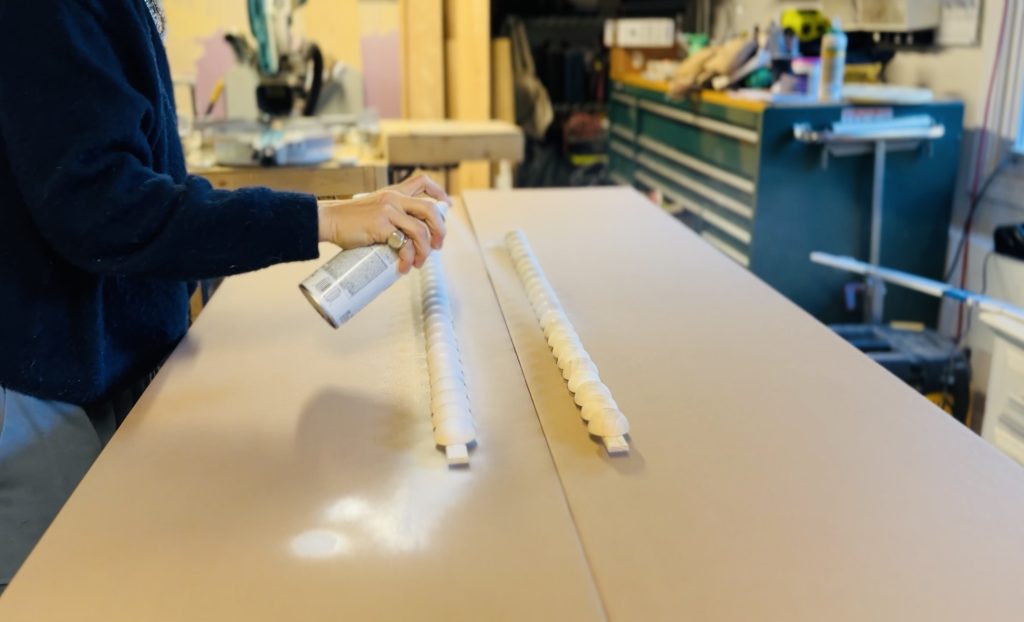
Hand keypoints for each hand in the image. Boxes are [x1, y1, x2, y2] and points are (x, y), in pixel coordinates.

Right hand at [317, 175, 450, 273]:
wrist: (329, 220)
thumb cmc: (350, 221)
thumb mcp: (375, 209)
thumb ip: (392, 215)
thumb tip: (410, 238)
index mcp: (394, 192)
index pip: (423, 182)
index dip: (440, 193)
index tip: (447, 206)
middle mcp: (394, 198)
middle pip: (430, 209)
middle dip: (440, 230)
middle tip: (437, 246)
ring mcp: (388, 211)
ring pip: (420, 231)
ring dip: (424, 251)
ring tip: (417, 263)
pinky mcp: (381, 225)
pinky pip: (404, 245)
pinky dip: (407, 259)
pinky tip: (403, 267)